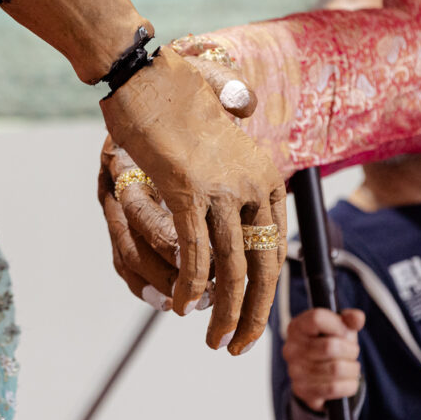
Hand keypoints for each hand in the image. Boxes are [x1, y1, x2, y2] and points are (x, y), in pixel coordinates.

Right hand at [101, 47, 286, 353]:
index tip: (249, 317)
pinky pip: (196, 254)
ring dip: (224, 313)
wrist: (145, 73)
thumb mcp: (220, 121)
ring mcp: (224, 189)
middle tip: (239, 346)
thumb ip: (240, 129)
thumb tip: (249, 111)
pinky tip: (183, 306)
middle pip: (264, 266)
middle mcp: (254, 185)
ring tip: (216, 342)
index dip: (264, 291)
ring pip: (233, 269)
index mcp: (267, 176)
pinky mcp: (189, 191)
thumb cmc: (175, 98)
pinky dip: (191, 287)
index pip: (275, 248)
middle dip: (253, 314)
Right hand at [284, 308, 364, 411]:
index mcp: (297, 327)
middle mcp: (291, 348)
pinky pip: (334, 388)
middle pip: (331, 347)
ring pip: (336, 369)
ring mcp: (294, 371)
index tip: (345, 332)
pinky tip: (349, 381)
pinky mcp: (302, 390)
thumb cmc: (329, 344)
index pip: (318, 319)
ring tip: (351, 367)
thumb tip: (358, 318)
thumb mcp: (340, 328)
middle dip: (351, 350)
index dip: (338, 325)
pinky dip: (349, 385)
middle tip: (352, 353)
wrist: (318, 375)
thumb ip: (349, 319)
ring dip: (352, 369)